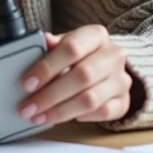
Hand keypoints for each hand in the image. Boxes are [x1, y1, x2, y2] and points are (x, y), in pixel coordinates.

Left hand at [17, 25, 132, 125]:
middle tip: (28, 107)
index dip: (47, 67)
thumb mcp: (66, 43)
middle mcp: (113, 56)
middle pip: (82, 76)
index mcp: (96, 35)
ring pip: (91, 99)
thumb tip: (42, 41)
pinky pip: (103, 113)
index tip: (27, 83)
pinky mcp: (124, 101)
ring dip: (60, 111)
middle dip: (50, 95)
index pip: (72, 48)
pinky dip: (82, 117)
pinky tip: (66, 116)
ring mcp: (121, 80)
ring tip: (39, 117)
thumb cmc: (80, 54)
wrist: (108, 66)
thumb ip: (53, 45)